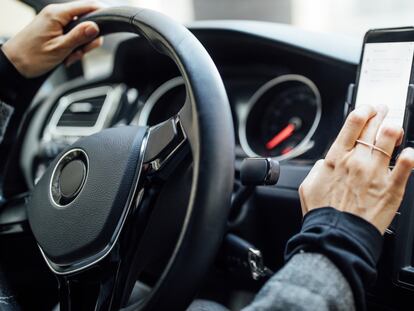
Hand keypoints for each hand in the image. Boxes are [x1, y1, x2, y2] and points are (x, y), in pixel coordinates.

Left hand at [1, 1, 102, 77]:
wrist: (14, 65)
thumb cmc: (32, 57)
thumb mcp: (60, 48)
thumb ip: (79, 36)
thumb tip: (95, 26)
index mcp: (57, 14)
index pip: (86, 6)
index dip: (101, 12)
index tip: (113, 20)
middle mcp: (56, 14)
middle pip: (86, 21)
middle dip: (87, 40)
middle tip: (80, 53)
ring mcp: (54, 22)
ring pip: (80, 31)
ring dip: (80, 46)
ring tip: (69, 57)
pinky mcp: (54, 30)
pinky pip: (71, 35)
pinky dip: (73, 47)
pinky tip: (66, 56)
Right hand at [299, 104, 413, 233]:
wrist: (337, 236)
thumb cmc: (323, 214)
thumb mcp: (308, 186)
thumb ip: (318, 169)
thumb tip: (326, 162)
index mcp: (336, 158)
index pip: (353, 122)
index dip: (364, 110)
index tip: (368, 109)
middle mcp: (357, 160)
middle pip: (373, 125)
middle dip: (380, 113)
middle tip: (384, 111)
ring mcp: (376, 172)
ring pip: (391, 137)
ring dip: (395, 129)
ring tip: (396, 130)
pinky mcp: (392, 187)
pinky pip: (408, 164)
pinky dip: (411, 156)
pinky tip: (409, 154)